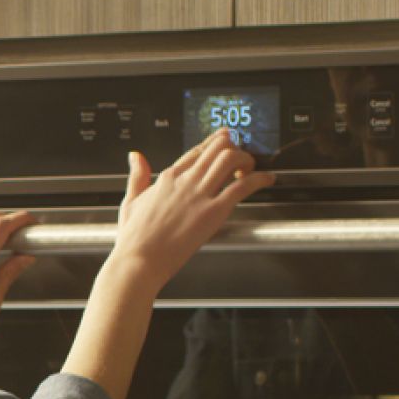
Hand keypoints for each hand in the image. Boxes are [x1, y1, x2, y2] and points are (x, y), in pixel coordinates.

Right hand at [106, 129, 275, 294]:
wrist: (138, 260)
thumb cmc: (134, 239)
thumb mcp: (131, 201)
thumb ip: (137, 176)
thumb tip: (135, 156)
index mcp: (167, 178)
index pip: (197, 151)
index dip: (215, 142)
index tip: (226, 138)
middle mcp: (185, 181)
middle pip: (217, 148)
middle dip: (234, 147)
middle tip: (242, 155)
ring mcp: (199, 195)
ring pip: (229, 158)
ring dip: (246, 159)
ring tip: (252, 169)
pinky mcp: (213, 212)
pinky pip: (242, 186)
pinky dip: (259, 179)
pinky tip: (267, 180)